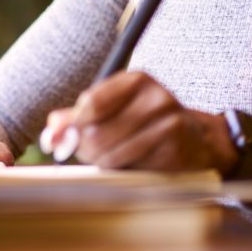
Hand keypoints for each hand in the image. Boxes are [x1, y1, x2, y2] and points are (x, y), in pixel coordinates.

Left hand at [40, 71, 237, 172]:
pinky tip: (127, 166)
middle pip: (97, 130)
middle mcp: (154, 96)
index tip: (57, 142)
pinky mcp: (174, 148)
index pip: (91, 102)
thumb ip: (80, 118)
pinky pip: (131, 166)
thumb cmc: (148, 124)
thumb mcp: (116, 110)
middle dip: (84, 148)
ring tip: (105, 161)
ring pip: (111, 152)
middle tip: (85, 154)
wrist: (200, 140)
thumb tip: (50, 133)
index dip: (70, 126)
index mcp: (136, 80)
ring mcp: (168, 122)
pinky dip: (122, 170)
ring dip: (101, 163)